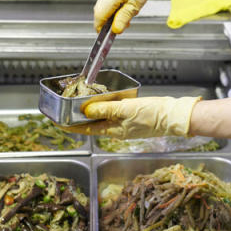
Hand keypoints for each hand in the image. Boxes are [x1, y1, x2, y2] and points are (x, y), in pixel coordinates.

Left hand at [62, 96, 200, 138]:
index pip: (85, 130)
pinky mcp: (131, 117)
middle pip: (91, 125)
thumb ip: (105, 110)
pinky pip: (112, 114)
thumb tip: (85, 111)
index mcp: (113, 130)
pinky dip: (103, 108)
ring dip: (89, 112)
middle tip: (65, 109)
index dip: (70, 126)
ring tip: (78, 103)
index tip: (57, 122)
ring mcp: (124, 124)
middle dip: (77, 118)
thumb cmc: (152, 114)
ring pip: (101, 119)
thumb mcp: (126, 109)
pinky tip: (102, 100)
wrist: (173, 116)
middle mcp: (116, 129)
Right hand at [95, 0, 174, 32]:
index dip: (101, 27)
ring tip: (129, 11)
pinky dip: (115, 3)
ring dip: (114, 11)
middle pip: (101, 9)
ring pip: (105, 3)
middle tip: (125, 23)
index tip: (107, 35)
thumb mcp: (136, 4)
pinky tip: (126, 3)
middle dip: (110, 19)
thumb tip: (115, 30)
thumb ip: (123, 18)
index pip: (99, 15)